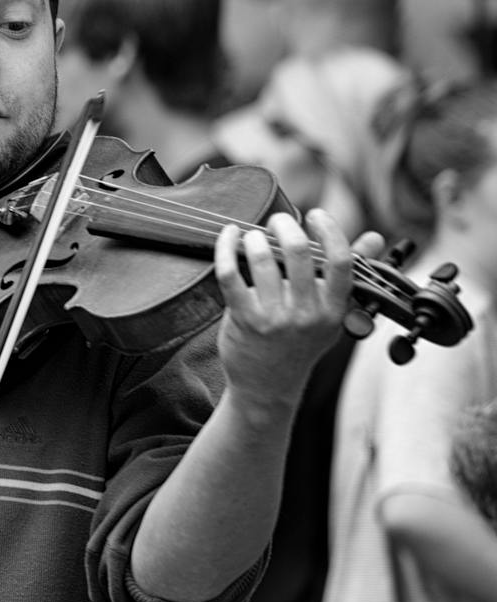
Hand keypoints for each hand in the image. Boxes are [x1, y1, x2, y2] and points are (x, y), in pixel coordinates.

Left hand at [213, 209, 367, 418]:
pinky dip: (226, 248)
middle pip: (299, 253)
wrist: (268, 386)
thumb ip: (349, 275)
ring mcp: (275, 318)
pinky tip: (229, 236)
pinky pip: (230, 274)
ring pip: (262, 260)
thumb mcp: (331, 314)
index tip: (315, 215)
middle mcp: (308, 314)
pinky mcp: (244, 320)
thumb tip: (375, 238)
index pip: (341, 262)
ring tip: (252, 234)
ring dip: (254, 237)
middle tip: (277, 220)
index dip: (329, 230)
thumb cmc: (300, 343)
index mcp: (335, 309)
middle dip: (285, 225)